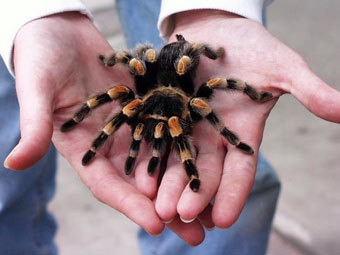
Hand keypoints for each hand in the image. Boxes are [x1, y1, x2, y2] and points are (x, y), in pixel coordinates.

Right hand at [4, 12, 209, 244]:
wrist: (61, 30)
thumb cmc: (41, 55)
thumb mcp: (37, 87)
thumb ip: (34, 124)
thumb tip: (12, 164)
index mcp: (82, 148)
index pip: (108, 184)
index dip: (130, 205)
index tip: (156, 225)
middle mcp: (110, 142)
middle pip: (141, 183)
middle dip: (167, 208)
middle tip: (196, 235)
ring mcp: (131, 125)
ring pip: (161, 161)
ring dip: (184, 185)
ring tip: (211, 209)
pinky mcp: (146, 106)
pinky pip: (169, 130)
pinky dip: (186, 149)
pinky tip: (207, 163)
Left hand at [152, 10, 339, 232]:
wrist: (218, 28)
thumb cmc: (254, 48)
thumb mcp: (283, 68)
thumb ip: (309, 91)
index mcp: (242, 133)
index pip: (240, 171)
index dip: (232, 194)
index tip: (222, 220)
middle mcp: (213, 135)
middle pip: (203, 170)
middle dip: (192, 195)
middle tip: (179, 216)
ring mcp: (187, 123)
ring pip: (177, 158)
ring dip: (166, 182)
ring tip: (155, 205)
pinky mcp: (165, 109)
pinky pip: (155, 134)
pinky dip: (148, 153)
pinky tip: (137, 173)